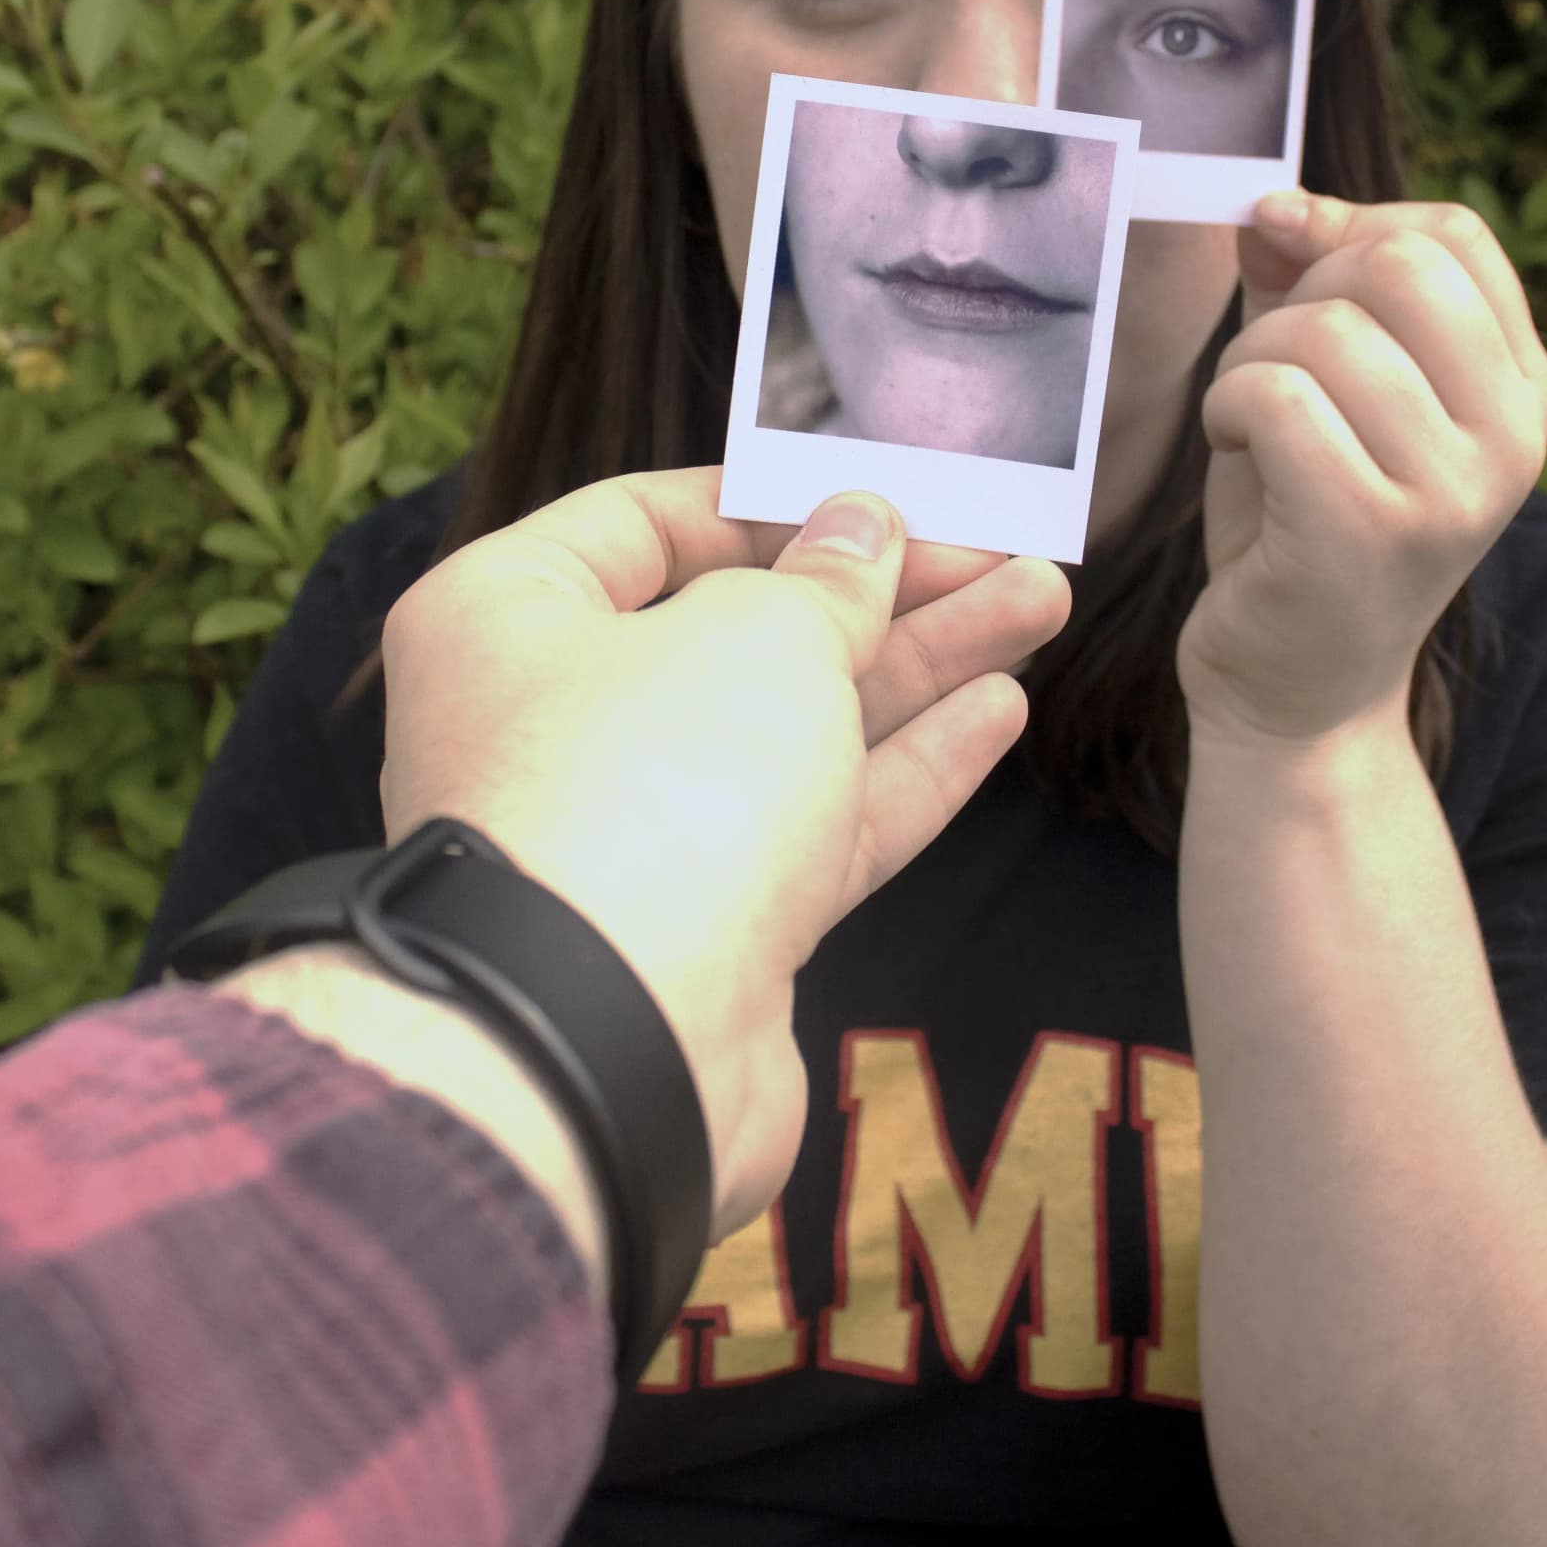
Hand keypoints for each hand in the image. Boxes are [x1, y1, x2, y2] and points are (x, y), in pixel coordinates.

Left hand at [377, 469, 1070, 1236]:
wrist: (611, 1049)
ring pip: (794, 727)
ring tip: (1041, 601)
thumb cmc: (654, 786)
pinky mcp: (708, 933)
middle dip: (883, 588)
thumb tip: (861, 527)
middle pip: (739, 626)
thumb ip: (825, 580)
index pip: (642, 522)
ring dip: (920, 665)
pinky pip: (816, 827)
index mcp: (506, 617)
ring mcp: (633, 836)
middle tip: (1006, 549)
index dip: (772, 504)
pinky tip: (998, 710)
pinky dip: (904, 769)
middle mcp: (552, 723)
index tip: (883, 497)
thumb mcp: (760, 632)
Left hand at [1175, 193, 1546, 751]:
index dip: (1351, 228)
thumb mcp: (1323, 385)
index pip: (1453, 234)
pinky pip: (1278, 394)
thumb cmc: (1301, 523)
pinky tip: (1238, 451)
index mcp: (1521, 391)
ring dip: (1247, 362)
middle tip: (1271, 374)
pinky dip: (1229, 406)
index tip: (1292, 277)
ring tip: (1248, 426)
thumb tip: (1273, 205)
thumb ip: (1306, 284)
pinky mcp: (1371, 533)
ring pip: (1324, 331)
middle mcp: (1511, 439)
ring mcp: (1452, 491)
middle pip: (1396, 264)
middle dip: (1299, 298)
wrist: (1294, 692)